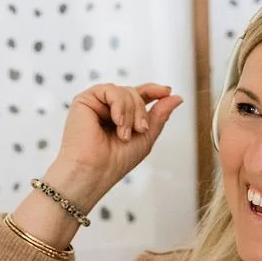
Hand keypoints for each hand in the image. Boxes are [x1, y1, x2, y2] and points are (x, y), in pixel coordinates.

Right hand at [55, 81, 183, 198]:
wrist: (95, 171)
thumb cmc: (116, 161)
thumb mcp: (146, 137)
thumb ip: (160, 115)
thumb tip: (176, 97)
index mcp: (122, 118)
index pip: (139, 96)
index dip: (154, 91)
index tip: (167, 91)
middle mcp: (108, 109)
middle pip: (134, 93)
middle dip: (141, 111)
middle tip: (141, 130)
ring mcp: (96, 104)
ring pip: (125, 91)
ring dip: (131, 113)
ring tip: (124, 134)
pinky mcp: (84, 100)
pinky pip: (110, 90)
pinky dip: (119, 105)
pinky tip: (117, 122)